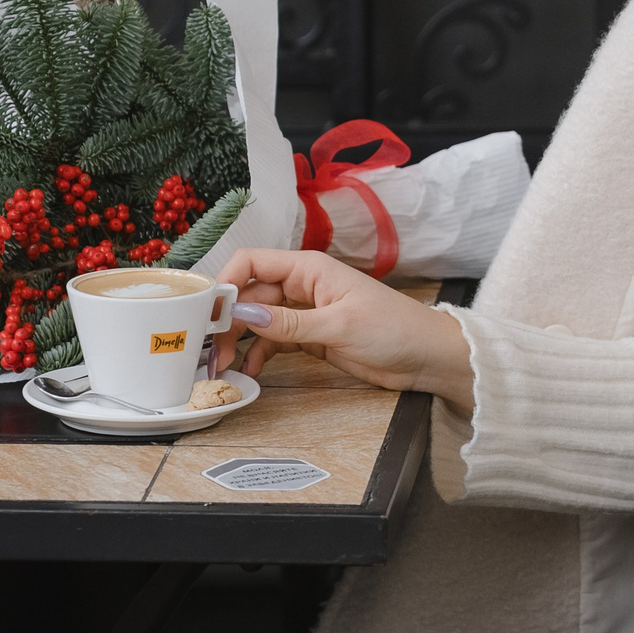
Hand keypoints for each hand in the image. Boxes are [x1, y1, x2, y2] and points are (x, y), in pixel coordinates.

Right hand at [210, 248, 476, 414]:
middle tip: (213, 350)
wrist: (426, 357)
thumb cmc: (393, 329)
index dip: (227, 281)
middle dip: (228, 319)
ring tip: (224, 365)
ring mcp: (305, 312)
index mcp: (309, 268)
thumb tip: (246, 315)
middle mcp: (302, 286)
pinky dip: (260, 354)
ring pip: (259, 320)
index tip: (208, 311)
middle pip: (250, 294)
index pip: (253, 261)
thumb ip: (290, 323)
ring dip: (240, 340)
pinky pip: (274, 341)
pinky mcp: (310, 337)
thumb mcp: (339, 325)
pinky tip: (250, 371)